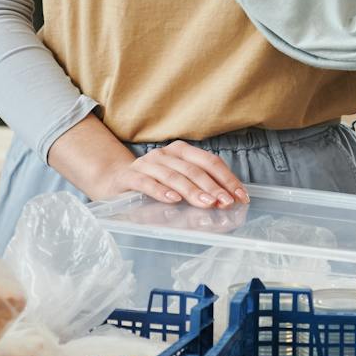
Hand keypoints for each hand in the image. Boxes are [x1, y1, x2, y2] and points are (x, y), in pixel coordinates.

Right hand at [97, 140, 248, 209]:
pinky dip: (161, 191)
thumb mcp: (179, 180)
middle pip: (194, 169)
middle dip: (213, 187)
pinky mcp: (129, 176)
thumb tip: (228, 200)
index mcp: (182, 151)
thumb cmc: (155, 183)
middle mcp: (165, 154)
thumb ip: (199, 185)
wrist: (115, 181)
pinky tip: (173, 200)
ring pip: (174, 176)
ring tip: (207, 203)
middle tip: (226, 203)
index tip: (241, 197)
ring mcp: (147, 164)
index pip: (210, 162)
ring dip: (192, 191)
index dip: (227, 179)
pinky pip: (147, 183)